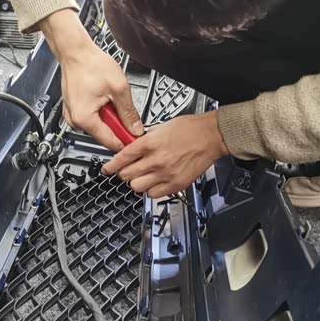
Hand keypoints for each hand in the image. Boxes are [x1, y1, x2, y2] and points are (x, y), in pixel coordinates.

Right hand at [39, 9, 143, 150]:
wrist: (75, 51)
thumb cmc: (90, 64)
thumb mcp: (118, 88)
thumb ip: (129, 112)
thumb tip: (135, 128)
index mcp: (84, 118)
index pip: (110, 142)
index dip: (126, 140)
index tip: (136, 137)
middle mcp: (75, 120)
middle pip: (104, 135)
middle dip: (118, 125)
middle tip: (125, 109)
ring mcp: (72, 115)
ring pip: (99, 126)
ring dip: (109, 117)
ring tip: (111, 98)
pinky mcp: (73, 110)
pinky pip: (91, 118)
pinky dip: (101, 112)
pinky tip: (104, 99)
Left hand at [102, 112, 229, 197]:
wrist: (212, 136)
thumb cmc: (191, 129)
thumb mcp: (162, 126)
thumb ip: (146, 138)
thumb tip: (134, 144)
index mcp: (150, 143)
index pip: (122, 158)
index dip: (111, 165)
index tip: (107, 169)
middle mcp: (156, 160)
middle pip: (126, 175)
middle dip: (123, 173)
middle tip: (126, 170)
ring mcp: (165, 174)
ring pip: (137, 187)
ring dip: (136, 182)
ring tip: (141, 176)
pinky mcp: (176, 184)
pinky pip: (153, 194)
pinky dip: (151, 190)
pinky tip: (154, 182)